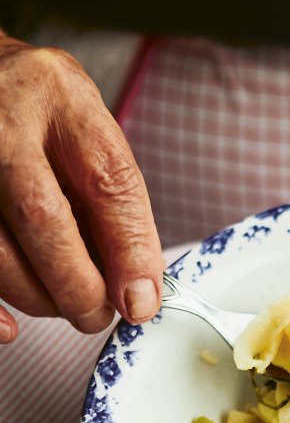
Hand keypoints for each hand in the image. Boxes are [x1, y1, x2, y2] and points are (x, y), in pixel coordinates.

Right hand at [0, 33, 161, 342]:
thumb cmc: (37, 109)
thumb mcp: (85, 127)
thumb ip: (112, 196)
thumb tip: (136, 286)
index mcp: (60, 96)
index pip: (107, 181)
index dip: (130, 251)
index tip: (142, 300)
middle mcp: (2, 119)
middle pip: (43, 217)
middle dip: (78, 285)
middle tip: (97, 315)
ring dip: (38, 297)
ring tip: (64, 307)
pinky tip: (10, 326)